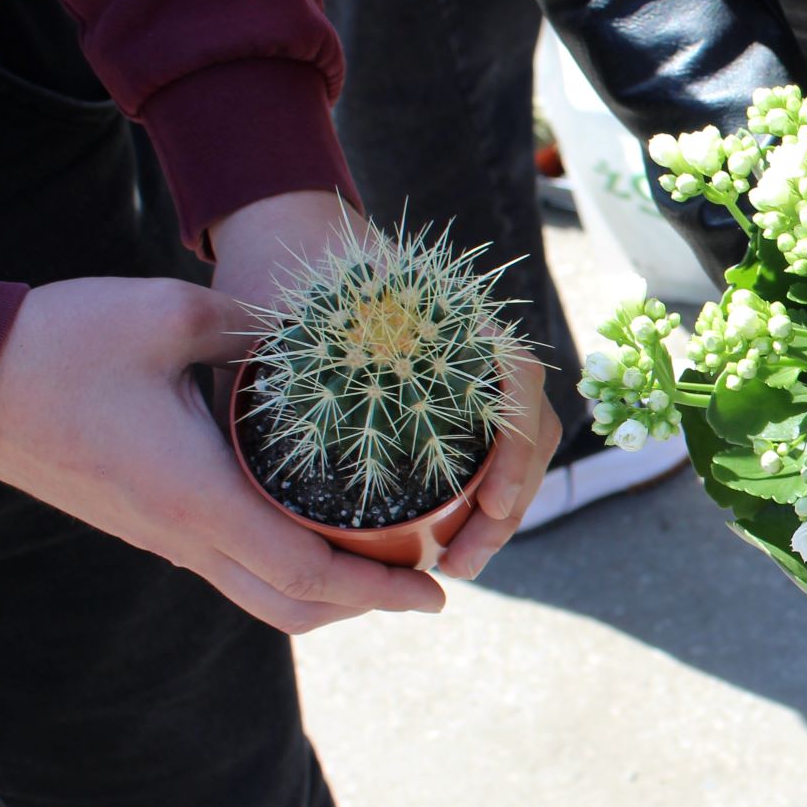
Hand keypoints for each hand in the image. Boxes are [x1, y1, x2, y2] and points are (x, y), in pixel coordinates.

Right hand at [0, 276, 448, 632]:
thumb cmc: (57, 343)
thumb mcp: (167, 313)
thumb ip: (252, 327)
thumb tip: (319, 336)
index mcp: (199, 498)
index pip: (307, 572)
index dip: (380, 591)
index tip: (438, 593)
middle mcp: (183, 534)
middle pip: (289, 607)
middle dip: (365, 606)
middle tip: (425, 583)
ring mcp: (159, 536)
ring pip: (257, 594)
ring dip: (325, 591)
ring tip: (384, 560)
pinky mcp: (145, 523)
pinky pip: (229, 566)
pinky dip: (286, 567)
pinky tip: (316, 528)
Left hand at [207, 189, 559, 579]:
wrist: (289, 244)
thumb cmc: (284, 279)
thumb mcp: (282, 320)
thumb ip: (291, 371)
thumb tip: (277, 463)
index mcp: (451, 315)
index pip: (515, 378)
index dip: (515, 447)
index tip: (488, 504)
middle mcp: (477, 346)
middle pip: (529, 429)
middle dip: (509, 504)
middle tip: (462, 561)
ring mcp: (471, 377)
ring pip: (515, 449)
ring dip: (499, 512)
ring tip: (457, 562)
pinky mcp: (453, 405)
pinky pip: (488, 453)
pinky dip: (479, 500)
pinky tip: (448, 538)